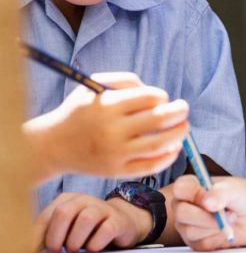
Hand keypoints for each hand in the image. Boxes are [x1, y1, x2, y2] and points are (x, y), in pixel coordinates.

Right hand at [24, 72, 189, 182]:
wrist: (53, 146)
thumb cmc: (79, 112)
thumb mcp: (94, 86)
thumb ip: (124, 81)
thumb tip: (159, 94)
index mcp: (108, 105)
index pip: (150, 98)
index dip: (163, 97)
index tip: (164, 99)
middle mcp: (113, 129)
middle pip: (160, 119)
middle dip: (179, 112)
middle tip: (184, 109)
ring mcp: (116, 153)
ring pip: (160, 144)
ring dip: (179, 134)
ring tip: (184, 128)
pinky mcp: (117, 171)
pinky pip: (151, 166)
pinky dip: (168, 157)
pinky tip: (174, 148)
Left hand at [34, 192, 152, 252]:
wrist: (124, 223)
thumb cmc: (89, 230)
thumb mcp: (68, 228)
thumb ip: (50, 234)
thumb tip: (30, 252)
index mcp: (67, 200)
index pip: (46, 216)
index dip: (37, 236)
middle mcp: (84, 200)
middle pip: (64, 212)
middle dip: (56, 236)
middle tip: (57, 251)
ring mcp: (103, 208)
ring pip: (85, 219)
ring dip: (76, 240)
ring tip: (75, 249)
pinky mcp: (118, 220)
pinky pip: (106, 230)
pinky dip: (95, 243)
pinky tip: (92, 249)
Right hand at [172, 175, 245, 250]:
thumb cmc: (243, 198)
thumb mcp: (237, 189)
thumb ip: (222, 192)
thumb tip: (206, 202)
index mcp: (190, 186)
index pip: (180, 188)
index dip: (194, 195)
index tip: (211, 200)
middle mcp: (184, 205)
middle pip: (181, 213)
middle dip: (206, 216)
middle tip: (226, 214)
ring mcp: (187, 225)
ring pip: (191, 231)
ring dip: (214, 227)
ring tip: (228, 219)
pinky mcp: (195, 242)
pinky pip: (200, 244)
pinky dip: (217, 238)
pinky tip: (225, 230)